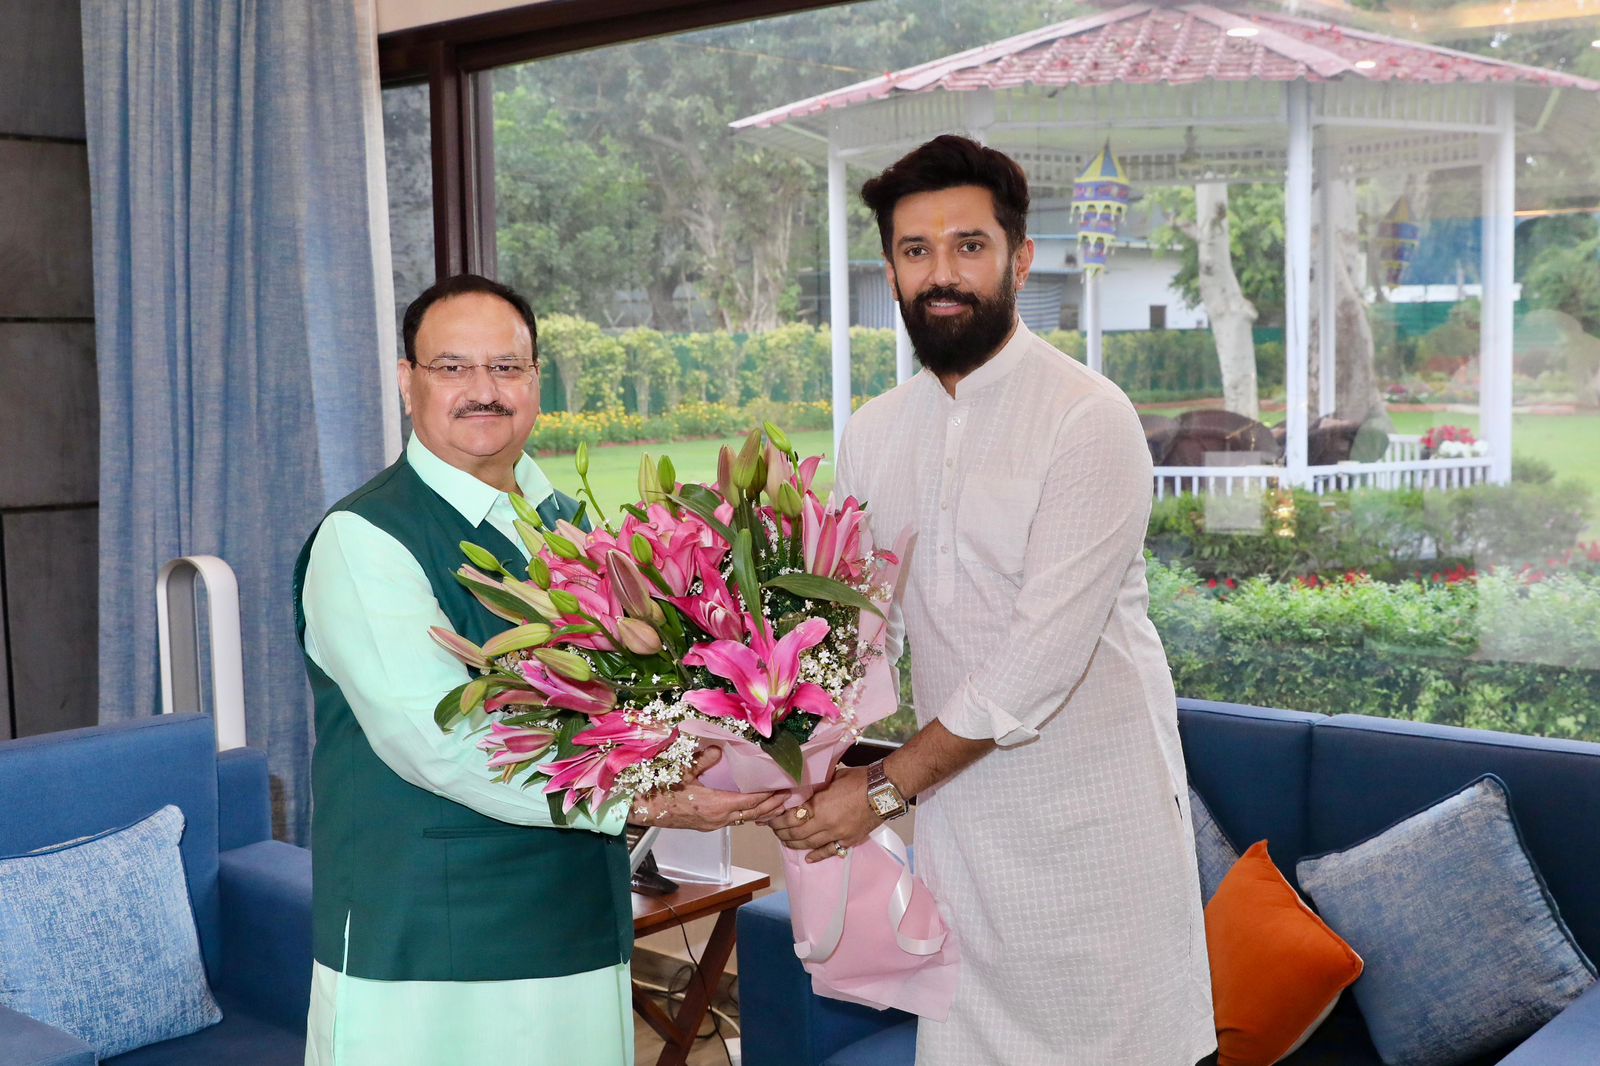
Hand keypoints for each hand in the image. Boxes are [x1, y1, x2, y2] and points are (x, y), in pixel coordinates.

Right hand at [630, 746, 785, 831]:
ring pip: (744, 820)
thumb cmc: (659, 790)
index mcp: (714, 806)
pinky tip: (754, 809)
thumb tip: (718, 748)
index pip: (749, 802)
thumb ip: (701, 761)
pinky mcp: (707, 825)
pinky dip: (749, 814)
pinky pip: (735, 821)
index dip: (768, 796)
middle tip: (789, 796)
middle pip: (752, 815)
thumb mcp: (681, 772)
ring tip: (779, 804)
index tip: (783, 787)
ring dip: (762, 812)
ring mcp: (712, 824)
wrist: (642, 811)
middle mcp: (717, 819)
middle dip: (772, 806)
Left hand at [767, 765, 881, 862]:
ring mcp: (838, 834)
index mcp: (819, 806)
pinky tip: (809, 858)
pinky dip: (817, 856)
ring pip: (810, 845)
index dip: (778, 820)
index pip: (791, 818)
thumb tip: (802, 789)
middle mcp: (826, 824)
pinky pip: (830, 851)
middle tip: (775, 830)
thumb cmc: (859, 779)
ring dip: (795, 844)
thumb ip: (816, 787)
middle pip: (797, 834)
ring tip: (785, 841)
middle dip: (782, 833)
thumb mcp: (831, 778)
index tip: (770, 818)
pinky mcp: (849, 840)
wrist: (883, 790)